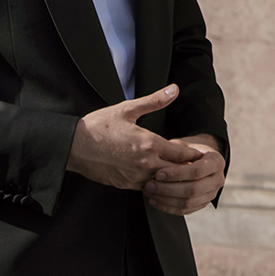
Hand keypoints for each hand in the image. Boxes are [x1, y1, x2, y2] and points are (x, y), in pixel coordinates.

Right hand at [66, 85, 202, 190]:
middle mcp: (145, 163)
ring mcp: (134, 176)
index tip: (202, 154)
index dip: (193, 154)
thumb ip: (154, 101)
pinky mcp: (124, 185)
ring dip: (170, 177)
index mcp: (149, 143)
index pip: (182, 153)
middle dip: (186, 168)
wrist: (72, 146)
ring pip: (162, 182)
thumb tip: (174, 88)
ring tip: (180, 173)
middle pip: (176, 171)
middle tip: (196, 166)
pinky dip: (155, 183)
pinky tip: (157, 177)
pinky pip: (147, 187)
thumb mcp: (127, 109)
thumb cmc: (99, 125)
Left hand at [142, 134, 225, 214]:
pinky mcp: (202, 204)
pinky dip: (167, 207)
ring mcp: (212, 193)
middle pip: (193, 190)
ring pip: (188, 203)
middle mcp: (218, 179)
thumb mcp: (183, 146)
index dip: (177, 174)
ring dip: (165, 199)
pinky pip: (184, 210)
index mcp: (217, 162)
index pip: (197, 171)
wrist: (197, 158)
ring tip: (149, 192)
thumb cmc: (187, 150)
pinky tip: (154, 200)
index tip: (158, 173)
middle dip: (168, 189)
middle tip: (149, 185)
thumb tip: (159, 164)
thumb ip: (175, 154)